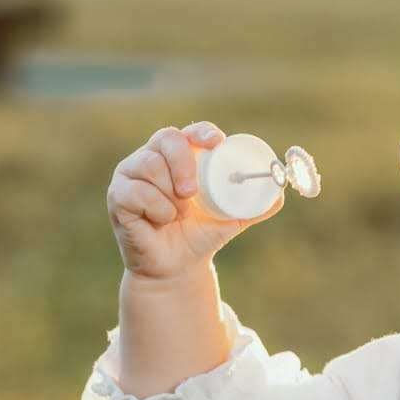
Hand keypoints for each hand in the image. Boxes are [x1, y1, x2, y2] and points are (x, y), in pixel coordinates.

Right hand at [107, 121, 283, 280]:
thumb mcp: (232, 220)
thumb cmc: (200, 235)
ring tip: (178, 214)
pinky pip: (134, 192)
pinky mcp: (117, 196)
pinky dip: (155, 208)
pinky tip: (161, 221)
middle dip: (182, 162)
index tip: (217, 144)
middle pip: (166, 138)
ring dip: (169, 193)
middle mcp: (153, 158)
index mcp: (180, 157)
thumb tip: (282, 194)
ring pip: (148, 165)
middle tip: (192, 193)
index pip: (189, 132)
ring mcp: (131, 175)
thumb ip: (256, 206)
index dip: (201, 132)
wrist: (176, 268)